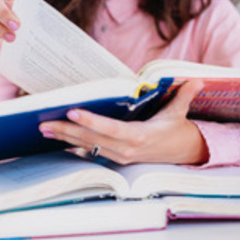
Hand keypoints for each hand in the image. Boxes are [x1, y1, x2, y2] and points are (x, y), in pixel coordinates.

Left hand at [39, 80, 208, 164]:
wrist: (181, 153)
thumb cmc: (176, 129)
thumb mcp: (179, 112)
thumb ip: (184, 96)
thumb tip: (196, 80)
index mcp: (139, 136)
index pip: (111, 128)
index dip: (91, 121)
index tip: (72, 111)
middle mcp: (125, 149)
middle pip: (90, 139)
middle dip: (66, 130)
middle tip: (43, 122)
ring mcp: (118, 156)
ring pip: (86, 145)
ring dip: (64, 138)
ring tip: (43, 128)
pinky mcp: (113, 159)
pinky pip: (89, 150)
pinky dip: (72, 143)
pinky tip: (57, 136)